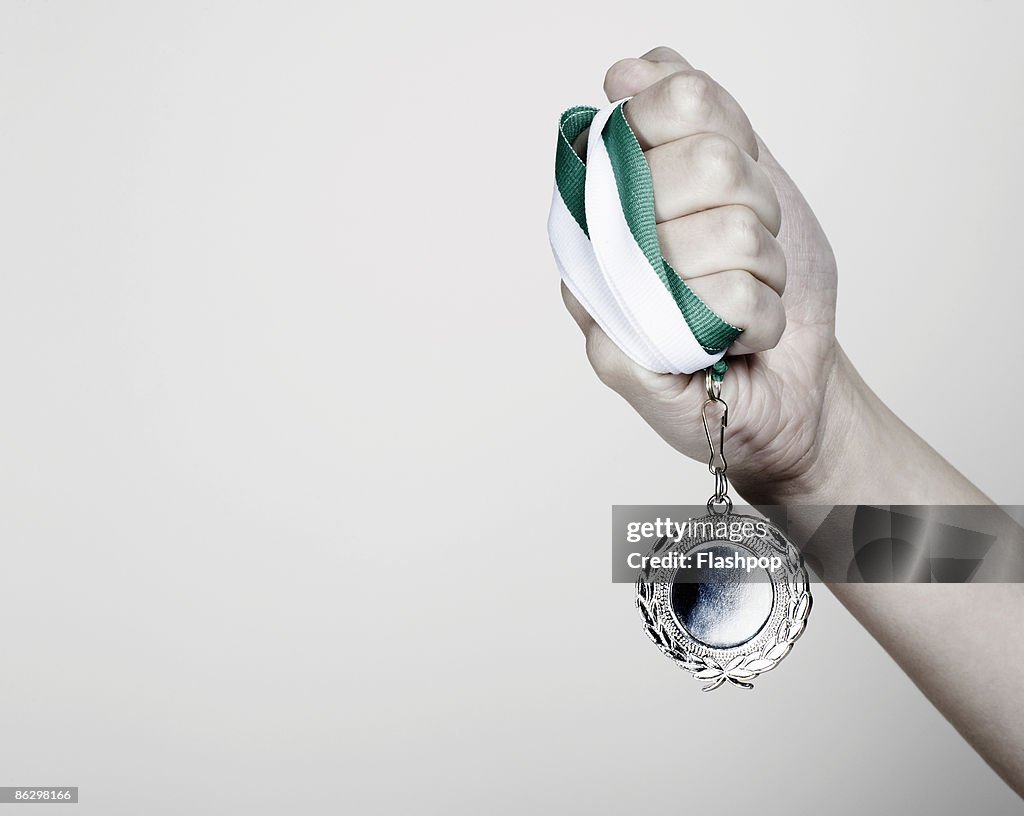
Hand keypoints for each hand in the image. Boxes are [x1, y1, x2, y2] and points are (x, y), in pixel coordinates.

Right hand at [562, 46, 841, 499]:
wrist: (795, 380)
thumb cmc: (769, 283)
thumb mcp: (755, 180)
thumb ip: (703, 117)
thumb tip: (628, 72)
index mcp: (616, 179)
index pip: (675, 99)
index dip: (733, 137)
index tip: (737, 185)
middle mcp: (595, 231)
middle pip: (706, 164)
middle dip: (756, 210)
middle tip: (743, 249)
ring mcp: (599, 293)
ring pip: (723, 236)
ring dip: (762, 271)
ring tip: (740, 294)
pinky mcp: (618, 356)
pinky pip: (722, 304)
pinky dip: (757, 321)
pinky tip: (734, 337)